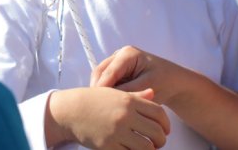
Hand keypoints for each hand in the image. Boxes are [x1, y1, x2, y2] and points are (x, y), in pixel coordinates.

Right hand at [47, 87, 170, 148]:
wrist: (71, 111)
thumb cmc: (94, 101)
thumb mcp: (115, 93)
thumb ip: (136, 95)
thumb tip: (153, 94)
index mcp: (129, 101)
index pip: (158, 113)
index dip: (166, 124)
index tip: (166, 130)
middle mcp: (126, 116)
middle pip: (156, 132)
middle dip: (161, 140)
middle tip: (159, 142)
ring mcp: (117, 132)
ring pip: (146, 147)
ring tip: (148, 149)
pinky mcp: (108, 146)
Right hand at [91, 46, 181, 105]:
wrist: (174, 81)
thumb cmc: (165, 83)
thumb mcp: (147, 87)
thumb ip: (129, 92)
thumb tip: (109, 100)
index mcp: (128, 54)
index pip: (108, 72)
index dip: (101, 90)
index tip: (97, 108)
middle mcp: (120, 55)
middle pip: (100, 73)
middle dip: (98, 91)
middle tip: (95, 112)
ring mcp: (117, 63)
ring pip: (101, 78)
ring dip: (100, 93)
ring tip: (100, 112)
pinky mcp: (117, 72)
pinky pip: (106, 83)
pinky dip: (105, 94)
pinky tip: (105, 108)